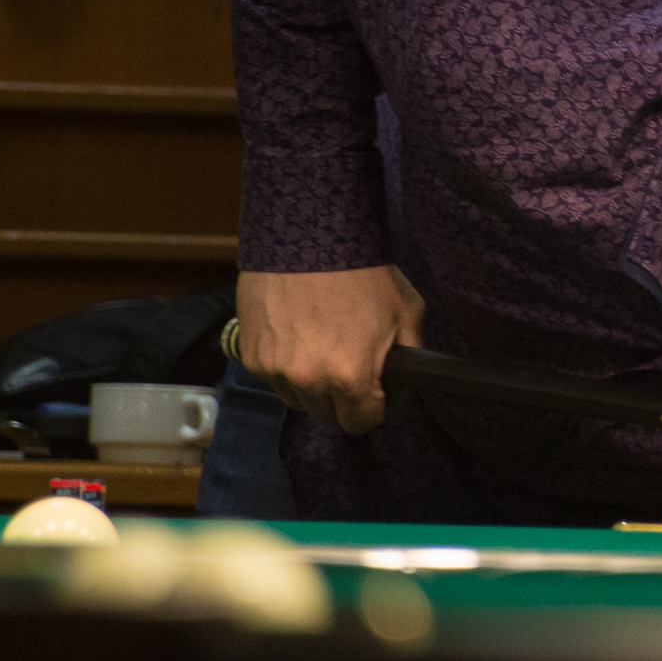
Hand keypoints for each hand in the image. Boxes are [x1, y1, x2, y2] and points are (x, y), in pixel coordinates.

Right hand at [235, 266, 423, 434]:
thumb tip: (405, 387)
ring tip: (322, 349)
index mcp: (351, 378)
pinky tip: (297, 337)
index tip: (376, 393)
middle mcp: (310, 383)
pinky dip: (286, 367)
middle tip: (350, 366)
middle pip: (328, 416)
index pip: (362, 424)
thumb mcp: (407, 313)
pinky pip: (273, 379)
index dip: (374, 409)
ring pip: (298, 400)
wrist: (309, 237)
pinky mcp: (251, 357)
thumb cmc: (364, 273)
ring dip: (312, 386)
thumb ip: (410, 357)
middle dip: (343, 400)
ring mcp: (275, 372)